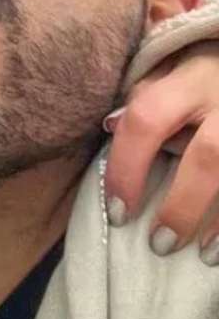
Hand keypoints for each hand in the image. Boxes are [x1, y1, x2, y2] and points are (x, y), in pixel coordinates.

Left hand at [105, 41, 218, 262]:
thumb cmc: (209, 63)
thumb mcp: (175, 65)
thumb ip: (147, 93)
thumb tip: (110, 126)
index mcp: (192, 77)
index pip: (147, 119)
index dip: (127, 167)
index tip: (117, 211)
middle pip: (209, 158)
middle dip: (182, 205)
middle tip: (160, 244)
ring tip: (205, 254)